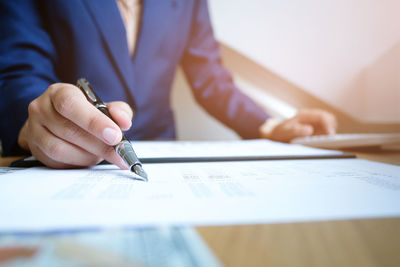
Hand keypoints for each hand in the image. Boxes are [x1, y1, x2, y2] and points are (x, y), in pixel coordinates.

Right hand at [18, 83, 133, 168]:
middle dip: (99, 145)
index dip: (94, 121)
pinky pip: (57, 162)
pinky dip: (79, 163)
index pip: (71, 104)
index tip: (115, 135)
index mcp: (59, 92)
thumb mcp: (104, 106)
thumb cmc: (85, 112)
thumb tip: (124, 122)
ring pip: (60, 149)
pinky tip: (91, 158)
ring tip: (105, 155)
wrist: (59, 121)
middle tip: (120, 152)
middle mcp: (41, 109)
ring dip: (88, 155)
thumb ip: (118, 111)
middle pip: (68, 130)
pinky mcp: (36, 150)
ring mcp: (34, 131)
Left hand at [259, 109, 336, 141]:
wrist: (274, 135)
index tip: (330, 134)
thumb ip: (295, 131)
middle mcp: (311, 118)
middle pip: (329, 119)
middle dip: (331, 128)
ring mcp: (314, 124)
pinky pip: (324, 132)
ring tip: (326, 142)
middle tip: (330, 140)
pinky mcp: (315, 131)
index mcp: (304, 115)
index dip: (328, 124)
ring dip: (329, 133)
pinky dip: (325, 137)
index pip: (322, 116)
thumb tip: (309, 130)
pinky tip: (322, 144)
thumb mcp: (284, 132)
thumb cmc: (280, 133)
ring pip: (328, 125)